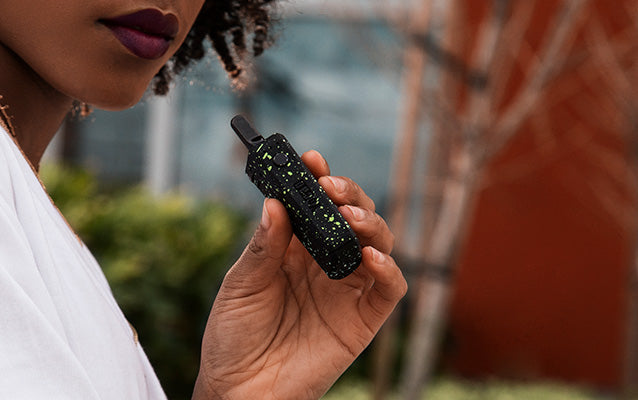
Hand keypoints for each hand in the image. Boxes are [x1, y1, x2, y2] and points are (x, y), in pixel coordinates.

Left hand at [192, 151, 406, 399]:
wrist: (240, 391)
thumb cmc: (233, 336)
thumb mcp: (242, 284)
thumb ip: (264, 246)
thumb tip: (276, 203)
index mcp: (295, 249)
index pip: (315, 206)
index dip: (317, 180)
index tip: (311, 160)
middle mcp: (325, 264)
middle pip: (353, 217)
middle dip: (348, 195)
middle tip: (330, 187)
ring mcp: (347, 290)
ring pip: (378, 244)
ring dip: (370, 225)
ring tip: (348, 218)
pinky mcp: (363, 319)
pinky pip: (389, 289)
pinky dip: (388, 270)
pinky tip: (369, 258)